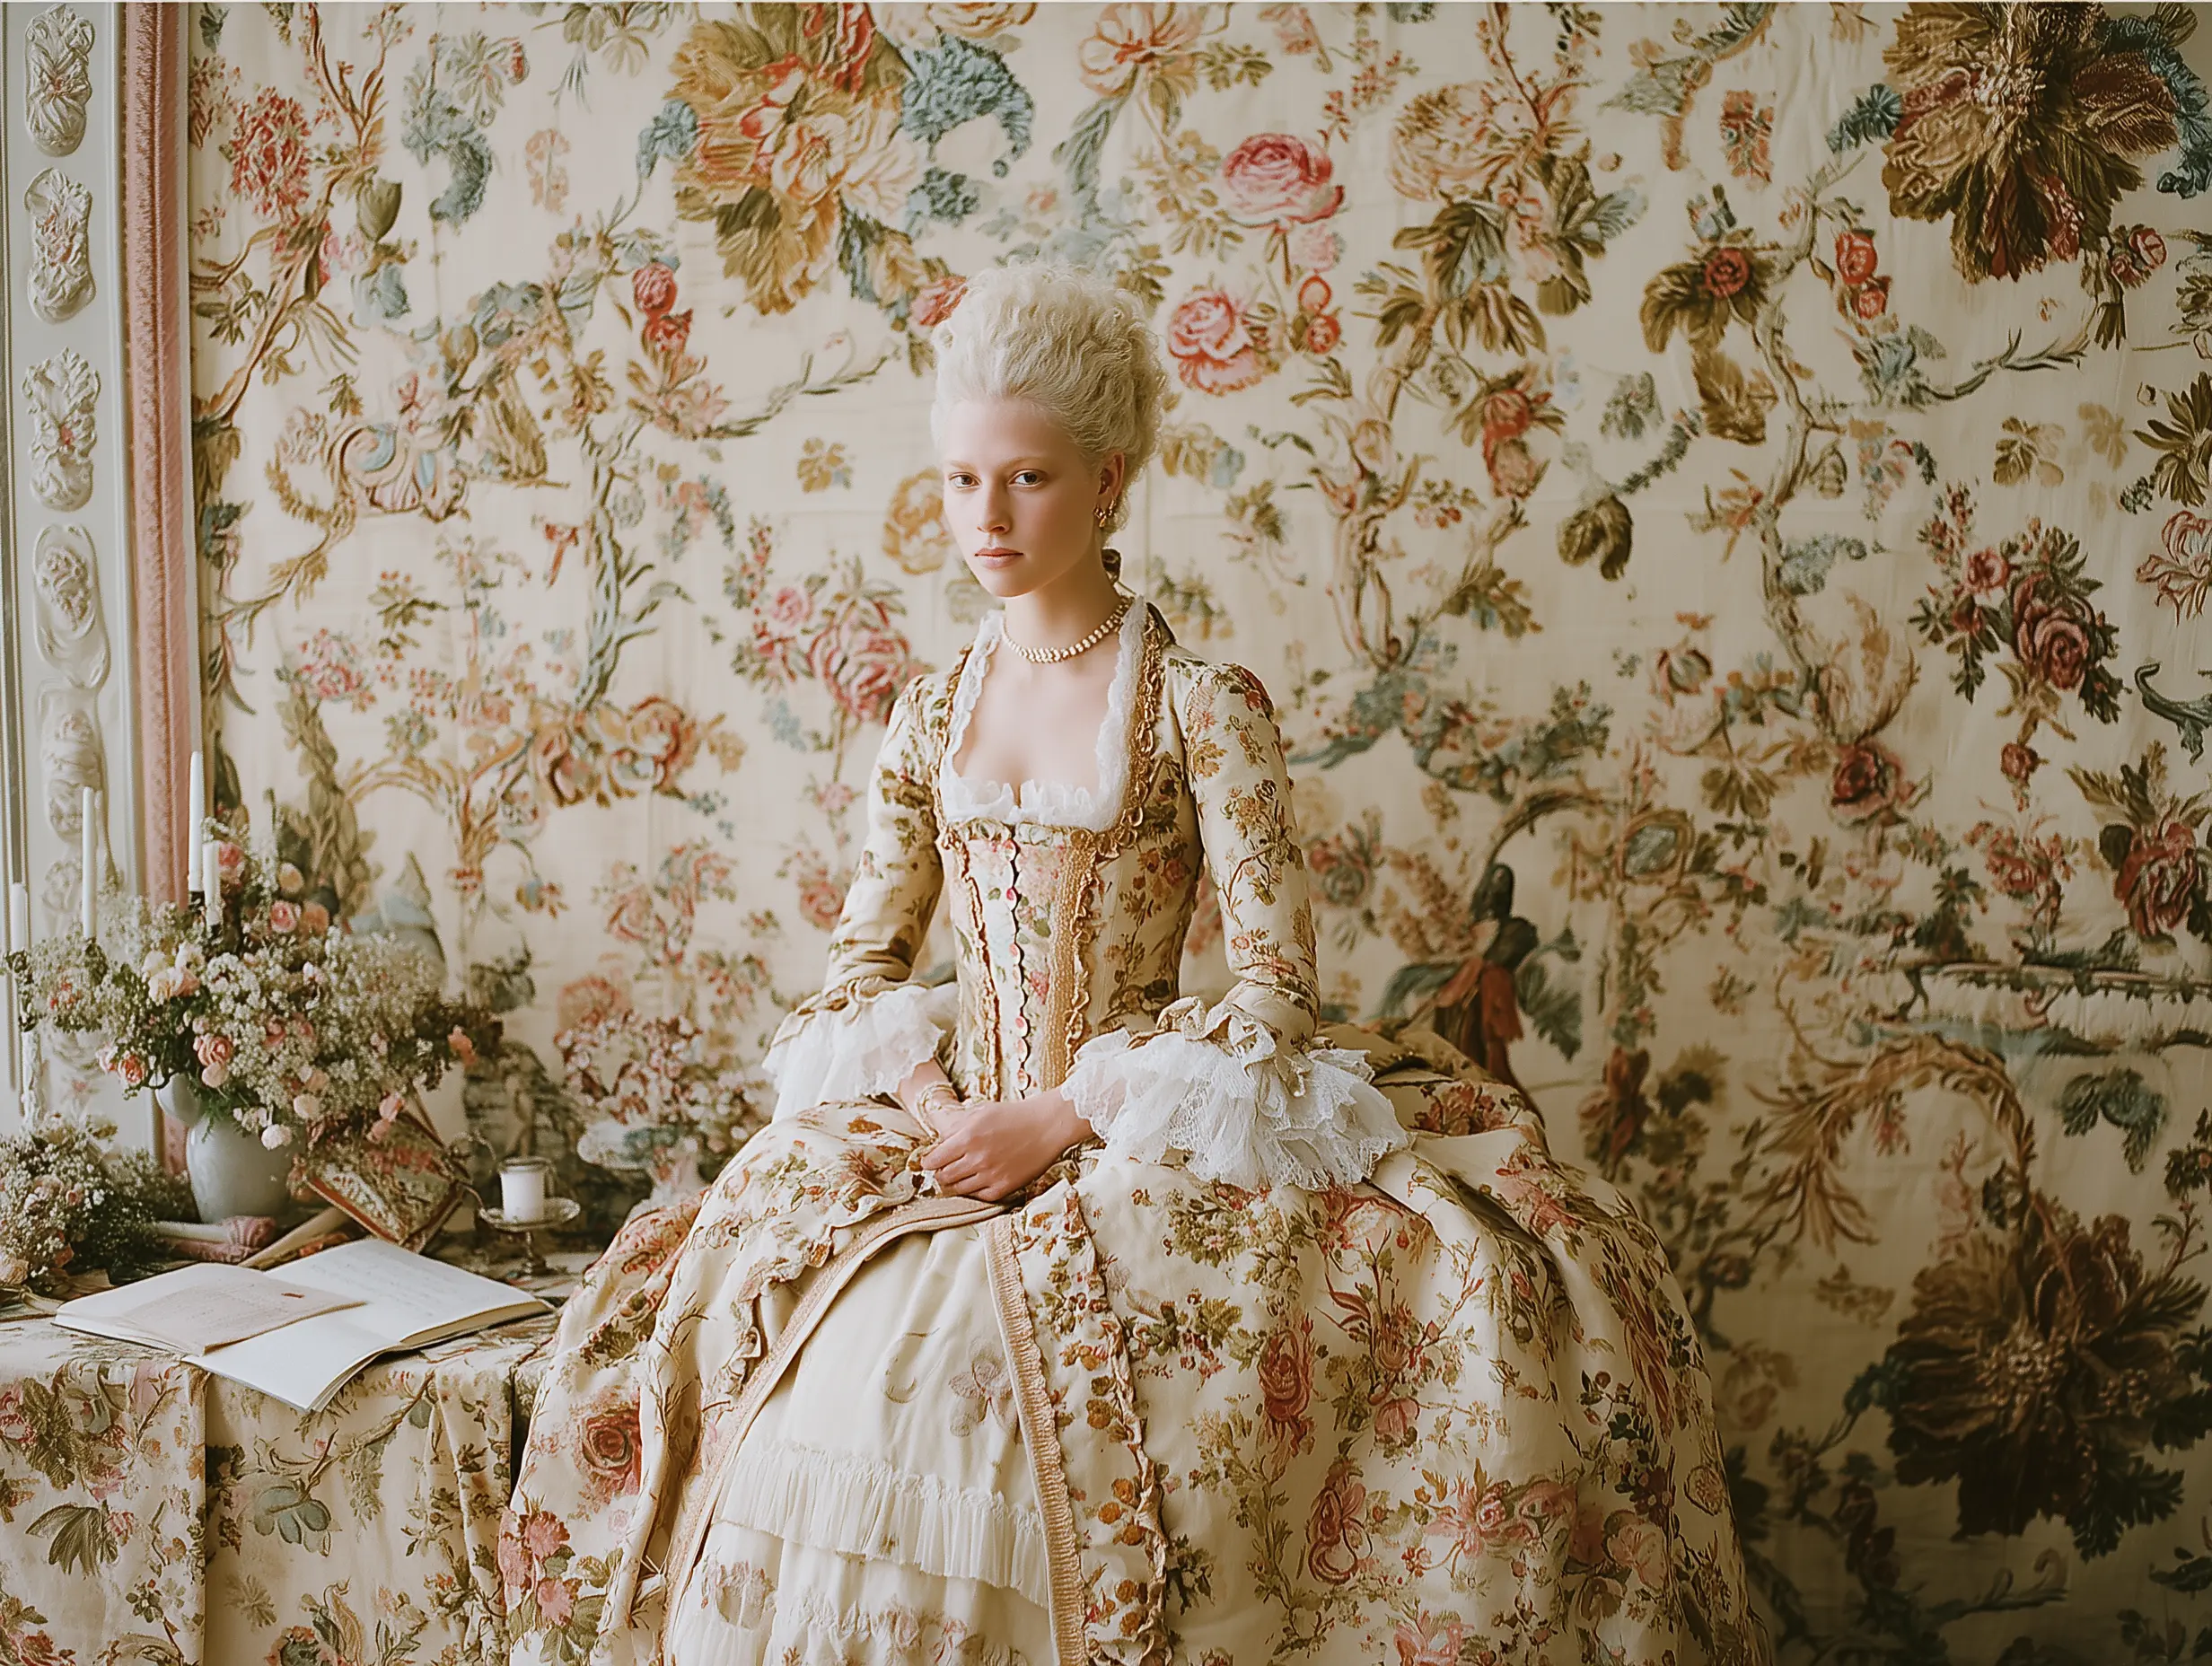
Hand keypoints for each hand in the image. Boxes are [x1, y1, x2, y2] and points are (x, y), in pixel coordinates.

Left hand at [921, 1090, 1088, 1202]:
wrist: (1046, 1126)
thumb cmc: (1013, 1116)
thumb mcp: (980, 1112)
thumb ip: (956, 1127)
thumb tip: (939, 1143)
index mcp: (968, 1137)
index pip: (933, 1160)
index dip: (929, 1162)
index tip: (931, 1162)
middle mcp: (977, 1158)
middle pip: (943, 1177)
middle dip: (941, 1173)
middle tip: (945, 1169)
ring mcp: (991, 1175)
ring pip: (958, 1189)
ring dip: (956, 1183)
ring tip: (962, 1174)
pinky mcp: (1004, 1187)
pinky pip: (979, 1196)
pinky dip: (975, 1189)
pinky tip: (980, 1179)